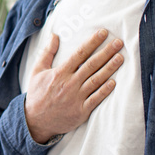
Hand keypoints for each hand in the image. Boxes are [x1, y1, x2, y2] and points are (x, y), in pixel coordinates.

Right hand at [24, 29, 123, 143]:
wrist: (35, 121)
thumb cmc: (37, 94)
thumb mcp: (37, 71)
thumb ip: (47, 52)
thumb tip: (54, 35)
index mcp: (60, 73)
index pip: (80, 54)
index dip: (92, 42)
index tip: (103, 33)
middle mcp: (69, 84)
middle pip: (91, 65)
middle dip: (106, 52)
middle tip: (119, 42)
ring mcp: (76, 98)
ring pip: (96, 80)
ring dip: (110, 68)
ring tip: (120, 58)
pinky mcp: (81, 111)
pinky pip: (96, 99)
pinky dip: (105, 90)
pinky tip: (114, 82)